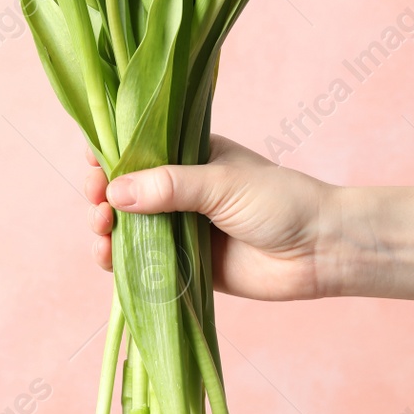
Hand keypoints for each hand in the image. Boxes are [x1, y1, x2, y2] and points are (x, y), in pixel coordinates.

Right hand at [84, 135, 339, 300]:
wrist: (320, 251)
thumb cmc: (279, 202)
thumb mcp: (221, 183)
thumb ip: (168, 187)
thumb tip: (114, 192)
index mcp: (188, 156)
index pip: (136, 149)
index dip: (109, 155)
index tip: (93, 166)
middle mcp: (178, 190)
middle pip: (123, 189)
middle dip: (101, 194)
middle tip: (97, 202)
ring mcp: (179, 227)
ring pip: (127, 226)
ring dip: (106, 228)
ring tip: (102, 231)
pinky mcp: (183, 265)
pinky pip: (142, 262)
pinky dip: (120, 261)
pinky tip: (108, 259)